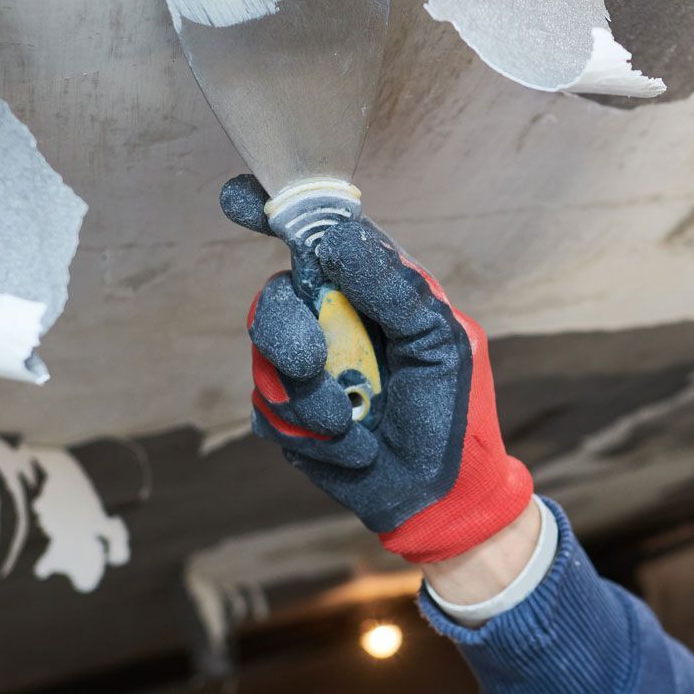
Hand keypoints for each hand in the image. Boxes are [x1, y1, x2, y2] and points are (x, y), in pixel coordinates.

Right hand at [225, 175, 534, 562]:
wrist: (442, 494)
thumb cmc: (453, 410)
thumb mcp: (439, 339)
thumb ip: (392, 286)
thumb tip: (334, 237)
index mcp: (372, 290)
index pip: (320, 238)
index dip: (276, 213)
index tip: (240, 199)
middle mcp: (333, 320)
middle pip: (276, 297)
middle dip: (287, 332)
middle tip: (313, 363)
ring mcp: (305, 367)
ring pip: (266, 357)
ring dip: (313, 398)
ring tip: (355, 420)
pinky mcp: (287, 415)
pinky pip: (269, 409)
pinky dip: (313, 432)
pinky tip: (352, 445)